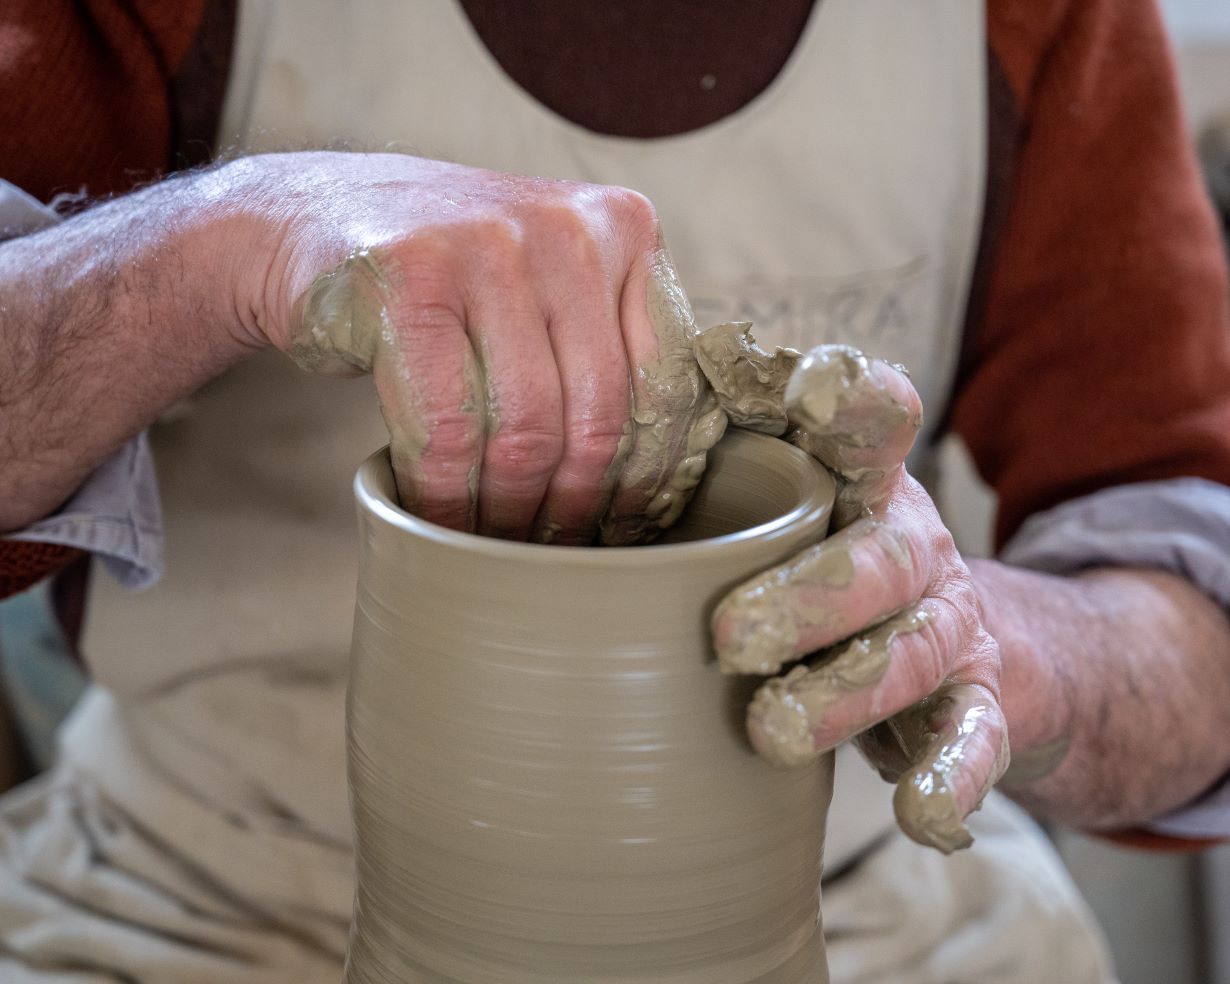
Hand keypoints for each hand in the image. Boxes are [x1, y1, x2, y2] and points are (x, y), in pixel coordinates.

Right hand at [223, 152, 723, 543]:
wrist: (319, 216)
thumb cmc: (451, 277)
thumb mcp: (551, 281)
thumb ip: (608, 346)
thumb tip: (657, 484)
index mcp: (624, 227)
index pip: (667, 381)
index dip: (647, 476)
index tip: (621, 527)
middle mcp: (568, 227)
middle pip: (600, 415)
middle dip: (575, 506)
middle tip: (552, 549)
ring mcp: (487, 246)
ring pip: (527, 430)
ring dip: (511, 511)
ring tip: (499, 545)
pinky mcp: (408, 281)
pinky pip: (447, 429)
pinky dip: (446, 495)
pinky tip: (441, 522)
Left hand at [710, 346, 1008, 852]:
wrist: (970, 637)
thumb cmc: (830, 554)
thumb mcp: (791, 495)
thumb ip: (728, 452)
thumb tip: (618, 405)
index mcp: (865, 480)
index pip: (874, 420)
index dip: (851, 398)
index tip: (808, 388)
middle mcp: (914, 543)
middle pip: (879, 558)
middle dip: (808, 595)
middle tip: (729, 636)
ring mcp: (947, 625)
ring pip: (911, 654)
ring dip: (844, 694)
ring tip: (772, 730)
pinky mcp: (976, 703)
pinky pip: (972, 740)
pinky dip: (950, 778)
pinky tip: (924, 814)